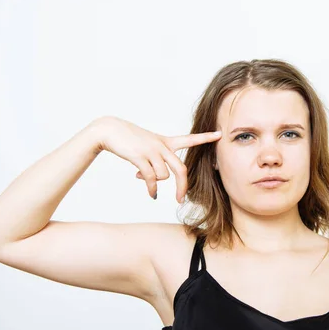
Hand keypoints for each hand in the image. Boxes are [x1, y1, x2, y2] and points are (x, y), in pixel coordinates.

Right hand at [92, 116, 221, 201]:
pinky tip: (151, 193)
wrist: (109, 130)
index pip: (189, 139)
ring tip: (142, 179)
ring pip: (164, 176)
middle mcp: (161, 146)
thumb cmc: (129, 139)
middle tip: (180, 199)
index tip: (220, 134)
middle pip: (181, 169)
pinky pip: (151, 179)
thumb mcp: (147, 146)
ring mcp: (151, 151)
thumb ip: (154, 162)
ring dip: (155, 183)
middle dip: (183, 187)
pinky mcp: (140, 156)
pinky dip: (152, 189)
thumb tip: (152, 181)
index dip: (205, 137)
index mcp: (166, 141)